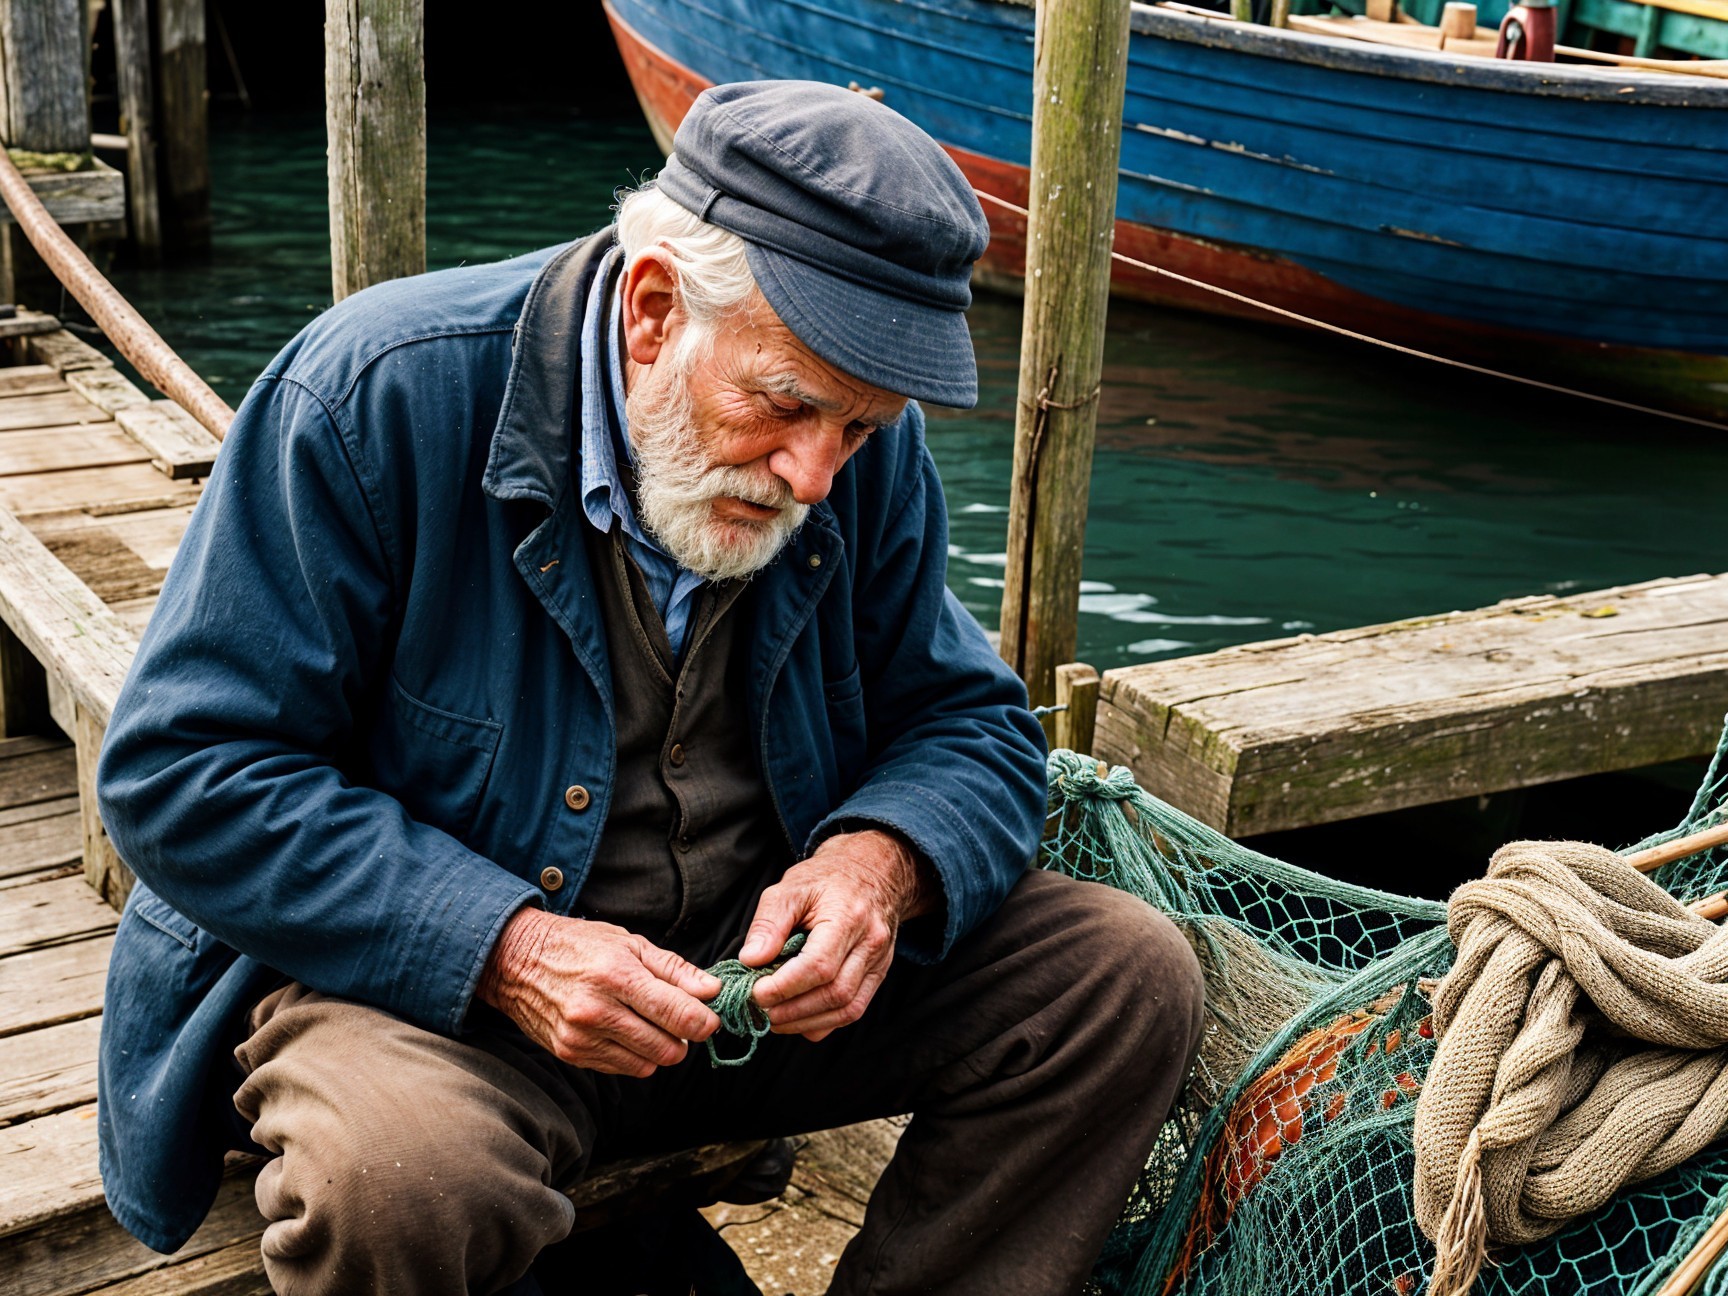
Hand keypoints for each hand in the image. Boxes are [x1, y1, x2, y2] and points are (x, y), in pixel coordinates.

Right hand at [477, 908, 721, 1077]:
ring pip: (646, 1064)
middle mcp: (598, 1011)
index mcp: (617, 976)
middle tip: (677, 1019)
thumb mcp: (630, 943)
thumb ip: (675, 970)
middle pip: (667, 1048)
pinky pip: (621, 1069)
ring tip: (648, 1023)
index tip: (709, 1018)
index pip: (677, 1015)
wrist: (517, 960)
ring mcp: (581, 1037)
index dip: (704, 1022)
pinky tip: (623, 1031)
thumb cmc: (579, 945)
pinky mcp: (570, 1054)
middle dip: (683, 1038)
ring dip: (658, 1049)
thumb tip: (713, 990)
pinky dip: (633, 1056)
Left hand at [742, 830, 935, 1041]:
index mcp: (848, 916)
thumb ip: (768, 924)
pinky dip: (824, 1023)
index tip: (755, 993)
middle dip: (792, 1011)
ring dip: (806, 1022)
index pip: (819, 965)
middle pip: (835, 993)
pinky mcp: (878, 974)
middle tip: (759, 1011)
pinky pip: (854, 1009)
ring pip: (847, 1008)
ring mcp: (879, 961)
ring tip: (774, 1020)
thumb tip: (750, 961)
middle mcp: (870, 942)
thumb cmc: (826, 879)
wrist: (870, 872)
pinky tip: (799, 1019)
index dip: (784, 987)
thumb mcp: (789, 888)